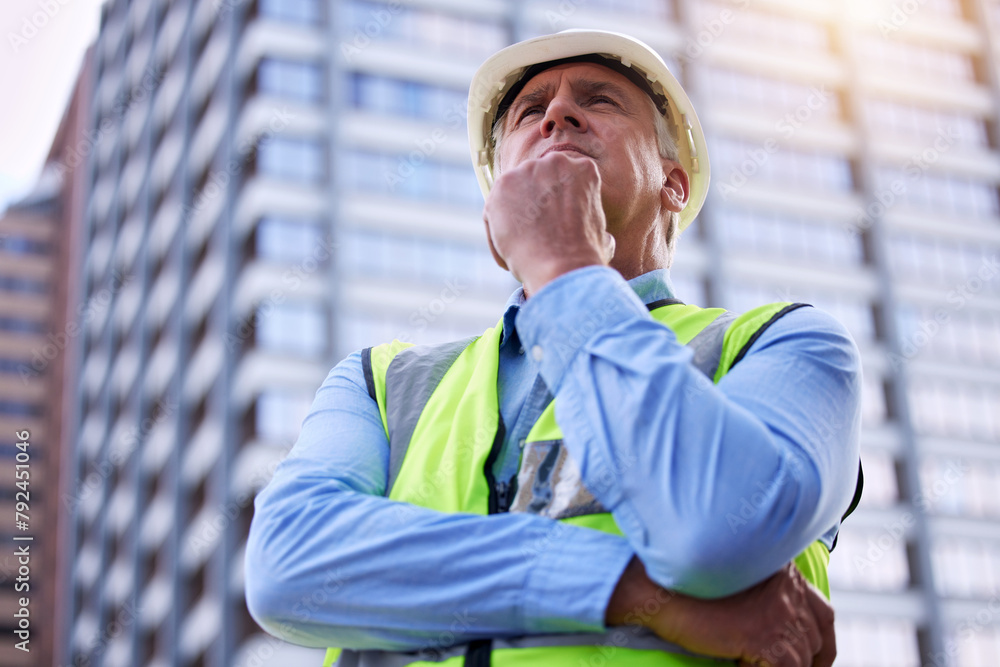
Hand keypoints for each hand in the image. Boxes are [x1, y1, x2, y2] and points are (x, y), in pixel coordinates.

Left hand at [482, 151, 614, 294]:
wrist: (562, 265)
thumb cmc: (585, 256)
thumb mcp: (601, 234)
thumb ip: (592, 223)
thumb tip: (603, 238)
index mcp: (583, 168)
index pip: (560, 182)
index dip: (555, 206)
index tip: (555, 227)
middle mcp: (554, 161)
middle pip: (535, 184)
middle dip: (532, 207)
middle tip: (535, 236)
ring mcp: (526, 171)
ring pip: (513, 197)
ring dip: (513, 221)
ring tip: (523, 248)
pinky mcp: (502, 186)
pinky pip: (493, 211)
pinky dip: (497, 234)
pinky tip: (510, 254)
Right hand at [606, 558, 834, 666]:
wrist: (660, 587)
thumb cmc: (687, 583)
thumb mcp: (735, 579)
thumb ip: (761, 594)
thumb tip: (766, 624)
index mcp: (785, 574)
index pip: (823, 614)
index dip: (823, 645)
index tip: (815, 661)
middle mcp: (789, 592)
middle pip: (814, 640)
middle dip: (807, 663)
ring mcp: (779, 616)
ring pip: (799, 660)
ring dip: (781, 666)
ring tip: (751, 663)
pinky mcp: (763, 639)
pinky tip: (740, 665)